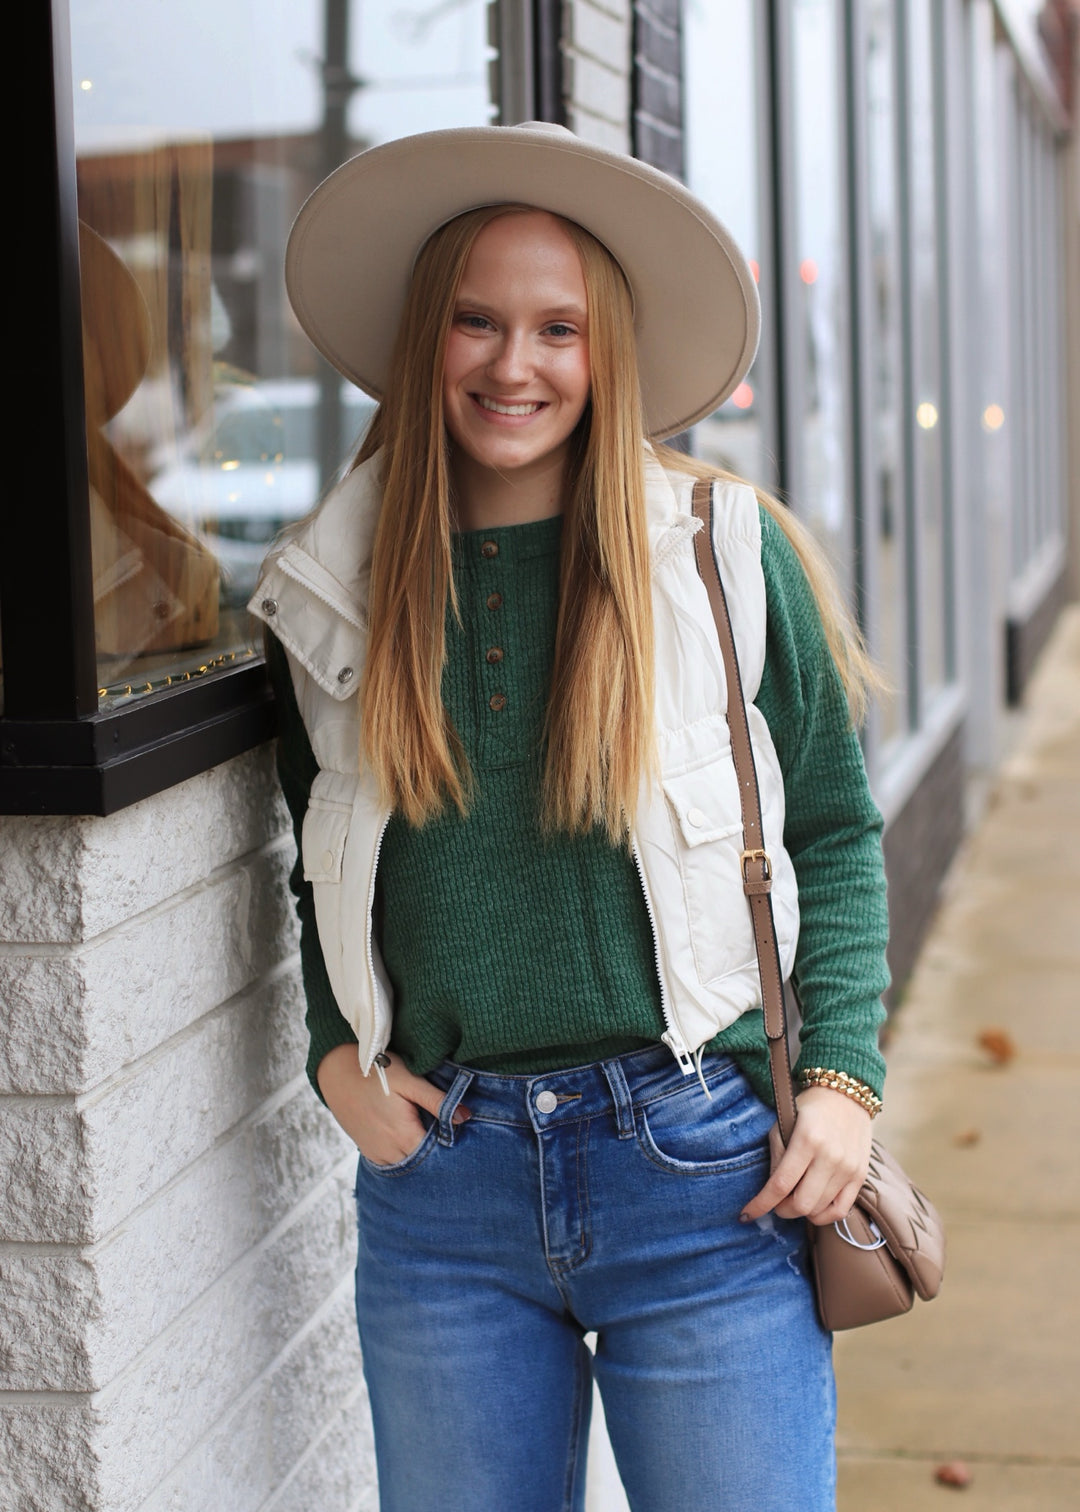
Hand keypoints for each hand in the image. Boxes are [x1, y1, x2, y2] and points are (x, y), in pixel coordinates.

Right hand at [316, 1044, 469, 1165]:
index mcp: (403, 1135)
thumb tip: (465, 1117)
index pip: (437, 1153)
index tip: (455, 1128)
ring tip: (421, 1126)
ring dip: (417, 1150)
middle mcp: (389, 1151)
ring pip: (407, 1162)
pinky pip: (391, 1160)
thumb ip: (438, 1101)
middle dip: (434, 1147)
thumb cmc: (378, 1071)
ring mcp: (376, 1153)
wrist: (338, 1071)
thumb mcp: (411, 1081)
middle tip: (439, 1125)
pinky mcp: (368, 1151)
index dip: (448, 1141)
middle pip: (422, 1160)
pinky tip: (405, 1132)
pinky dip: (401, 1151)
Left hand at [739, 1086, 872, 1226]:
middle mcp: (830, 1157)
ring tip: (794, 1199)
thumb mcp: (783, 1124)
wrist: (845, 1095)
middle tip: (776, 1202)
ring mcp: (848, 1168)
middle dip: (782, 1210)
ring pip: (819, 1210)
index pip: (781, 1184)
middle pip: (801, 1204)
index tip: (746, 1215)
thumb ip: (777, 1157)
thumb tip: (772, 1192)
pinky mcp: (860, 1176)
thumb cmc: (807, 1109)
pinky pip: (841, 1211)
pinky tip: (813, 1206)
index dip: (761, 1204)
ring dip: (800, 1211)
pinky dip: (823, 1215)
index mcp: (807, 1140)